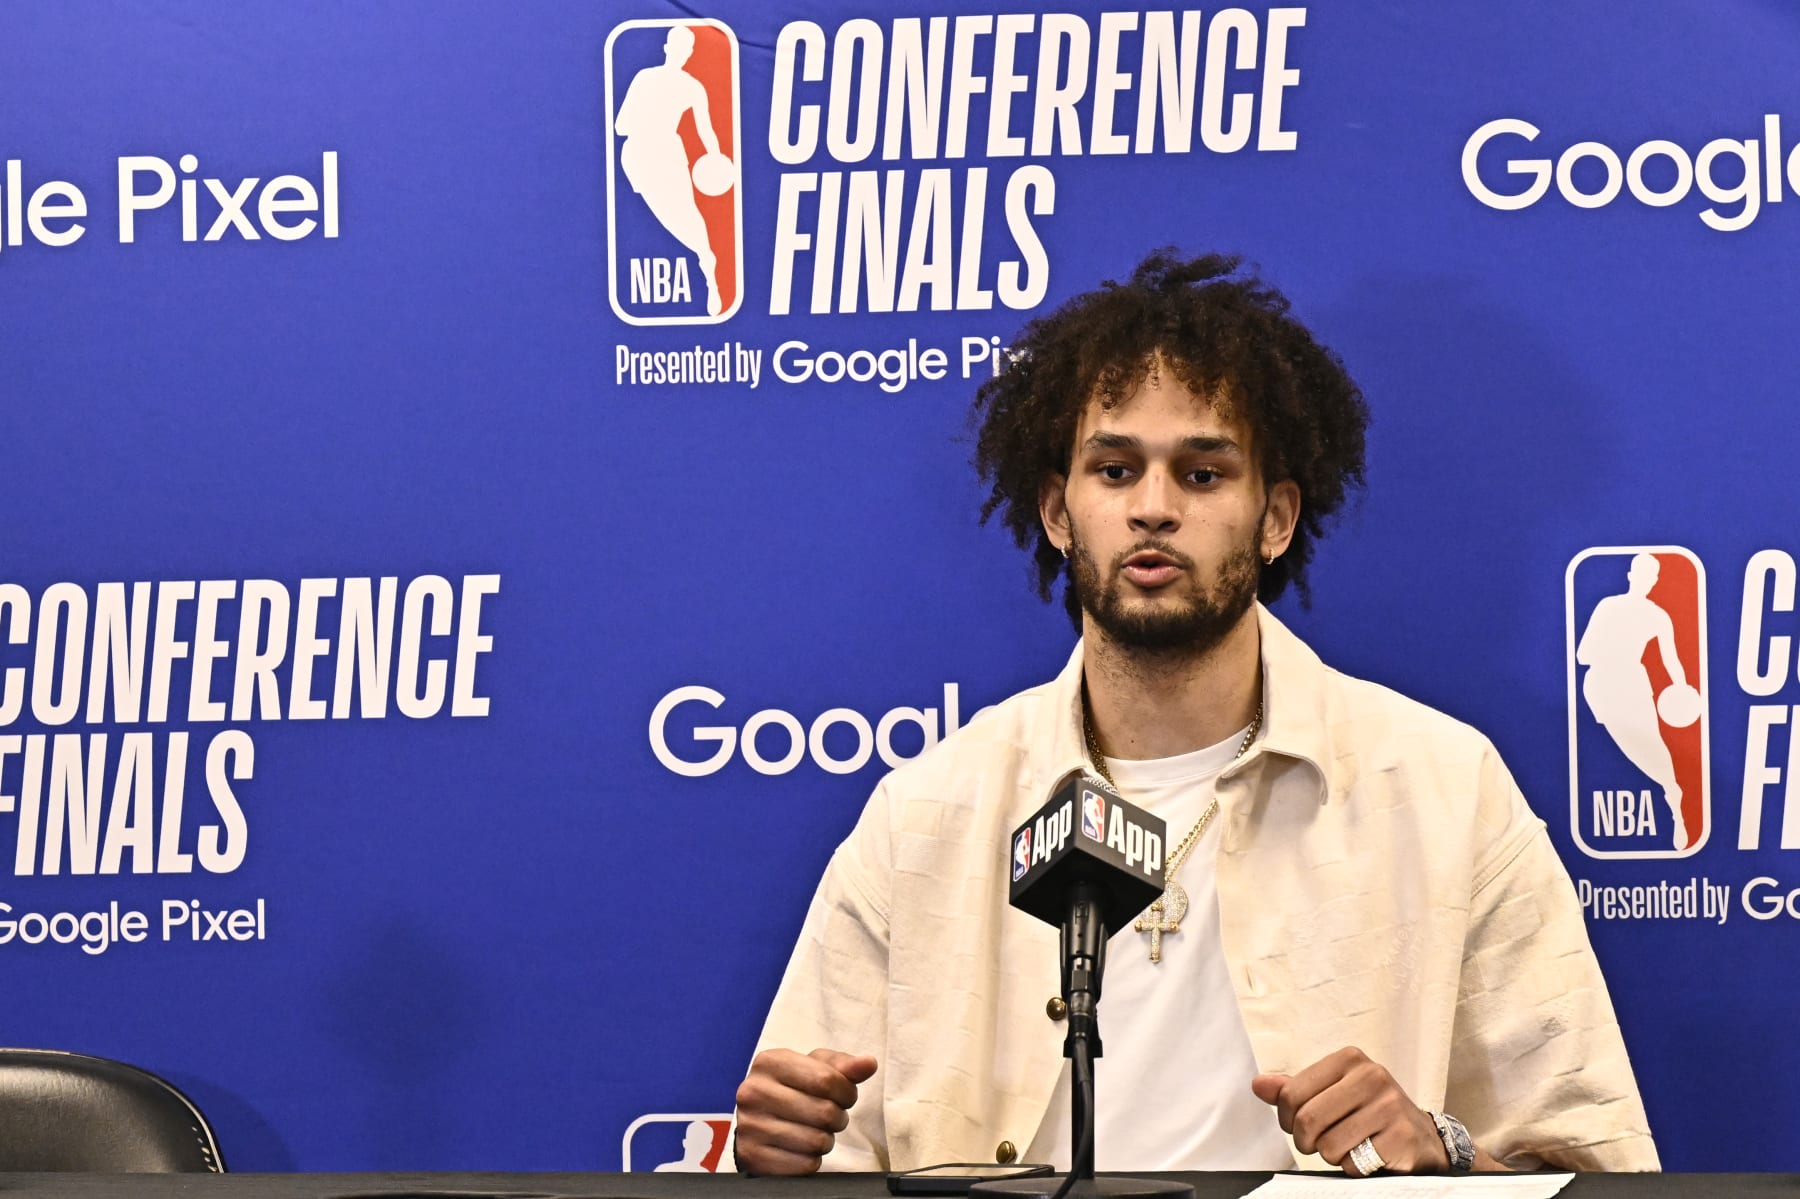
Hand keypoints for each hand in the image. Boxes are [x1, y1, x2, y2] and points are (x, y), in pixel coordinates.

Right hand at [733, 1048, 877, 1174]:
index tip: (845, 1096)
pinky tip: (803, 1148)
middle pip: (824, 1111)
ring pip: (816, 1140)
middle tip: (831, 1116)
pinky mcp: (752, 1156)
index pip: (826, 1079)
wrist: (757, 1118)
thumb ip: (843, 1065)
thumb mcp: (814, 1068)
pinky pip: (804, 1165)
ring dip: (826, 1139)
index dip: (846, 1092)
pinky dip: (812, 1159)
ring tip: (817, 1130)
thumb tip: (869, 1063)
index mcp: (770, 1062)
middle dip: (838, 1117)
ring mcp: (750, 1125)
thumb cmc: (792, 1088)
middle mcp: (753, 1091)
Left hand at [1251, 1046, 1449, 1175]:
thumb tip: (1258, 1085)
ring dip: (1332, 1155)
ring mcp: (1389, 1106)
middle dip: (1307, 1141)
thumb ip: (1294, 1089)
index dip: (1287, 1119)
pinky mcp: (1401, 1136)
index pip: (1292, 1094)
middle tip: (1319, 1142)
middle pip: (1308, 1120)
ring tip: (1348, 1145)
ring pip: (1329, 1145)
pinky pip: (1354, 1163)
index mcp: (1349, 1059)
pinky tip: (1368, 1154)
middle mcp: (1372, 1076)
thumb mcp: (1332, 1092)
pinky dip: (1353, 1167)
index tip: (1297, 1125)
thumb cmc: (1369, 1112)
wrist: (1421, 1137)